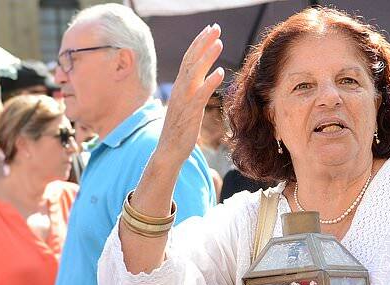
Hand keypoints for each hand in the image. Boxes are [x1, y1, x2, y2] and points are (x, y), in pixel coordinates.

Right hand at [156, 24, 223, 164]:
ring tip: (219, 42)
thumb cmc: (180, 130)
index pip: (189, 59)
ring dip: (207, 57)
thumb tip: (201, 80)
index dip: (199, 43)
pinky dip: (209, 82)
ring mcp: (184, 100)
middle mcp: (180, 90)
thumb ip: (193, 91)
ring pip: (194, 73)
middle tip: (216, 27)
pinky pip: (200, 94)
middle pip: (191, 60)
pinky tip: (220, 72)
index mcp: (180, 87)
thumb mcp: (187, 106)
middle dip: (203, 42)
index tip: (210, 30)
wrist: (169, 151)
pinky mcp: (190, 113)